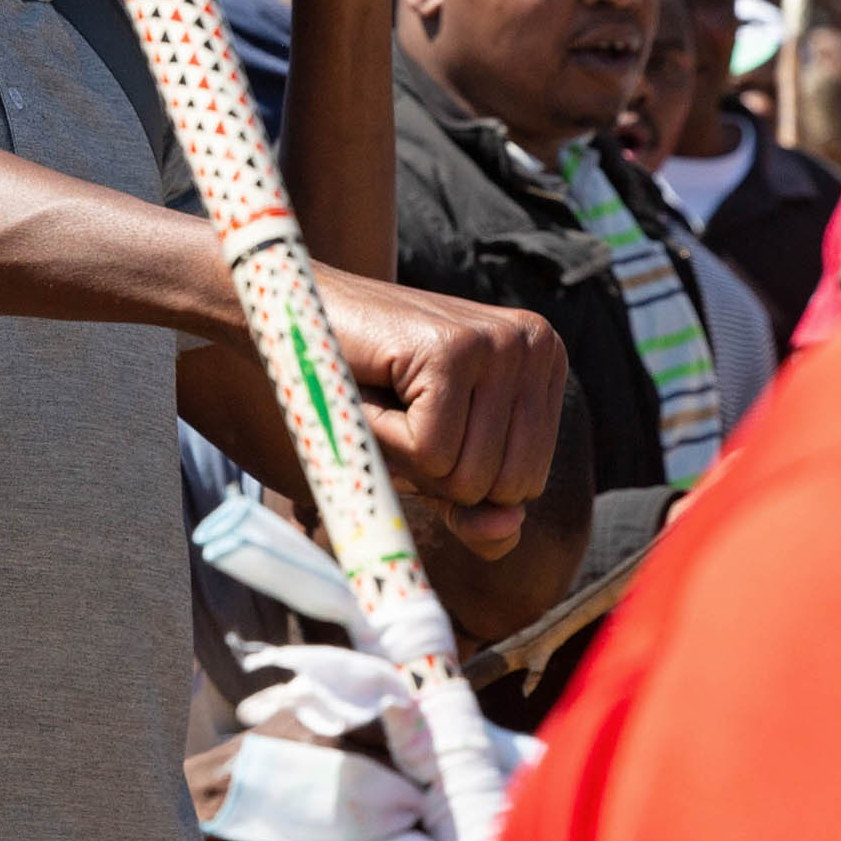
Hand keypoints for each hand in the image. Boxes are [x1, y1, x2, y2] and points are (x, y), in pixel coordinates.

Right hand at [313, 269, 565, 530]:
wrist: (293, 316)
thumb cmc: (368, 389)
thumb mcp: (436, 463)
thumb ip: (479, 512)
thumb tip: (512, 525)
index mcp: (547, 363)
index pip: (528, 486)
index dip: (460, 477)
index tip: (426, 416)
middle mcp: (536, 344)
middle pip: (506, 487)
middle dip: (437, 474)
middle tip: (402, 411)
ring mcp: (498, 342)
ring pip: (468, 476)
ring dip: (405, 457)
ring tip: (387, 397)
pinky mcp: (452, 349)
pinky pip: (429, 452)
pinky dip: (384, 439)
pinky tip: (372, 390)